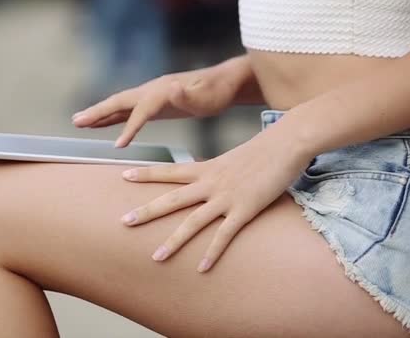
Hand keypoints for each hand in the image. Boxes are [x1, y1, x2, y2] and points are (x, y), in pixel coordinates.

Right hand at [72, 56, 259, 147]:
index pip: (140, 111)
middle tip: (75, 122)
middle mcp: (152, 90)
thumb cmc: (217, 92)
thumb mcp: (207, 95)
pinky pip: (129, 111)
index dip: (129, 128)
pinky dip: (113, 119)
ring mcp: (151, 96)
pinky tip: (102, 125)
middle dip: (97, 112)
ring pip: (120, 106)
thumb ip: (188, 94)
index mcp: (161, 91)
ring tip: (79, 123)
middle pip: (119, 102)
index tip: (118, 146)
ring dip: (99, 114)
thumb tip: (170, 87)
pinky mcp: (154, 104)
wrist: (224, 83)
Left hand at [119, 133, 311, 272]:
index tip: (123, 175)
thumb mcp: (233, 159)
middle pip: (172, 199)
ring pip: (193, 222)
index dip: (146, 173)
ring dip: (173, 241)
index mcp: (207, 168)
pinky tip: (201, 267)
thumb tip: (209, 177)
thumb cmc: (263, 149)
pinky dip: (212, 252)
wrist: (287, 142)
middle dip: (147, 211)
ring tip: (156, 257)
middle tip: (123, 222)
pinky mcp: (245, 209)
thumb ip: (218, 171)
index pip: (170, 170)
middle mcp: (211, 182)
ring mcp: (226, 197)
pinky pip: (224, 235)